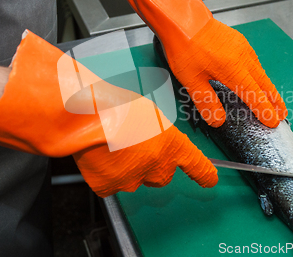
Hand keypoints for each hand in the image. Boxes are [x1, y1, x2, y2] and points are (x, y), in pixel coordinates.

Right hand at [0, 31, 216, 196]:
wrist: (83, 116)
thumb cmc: (115, 105)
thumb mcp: (150, 113)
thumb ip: (159, 134)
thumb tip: (156, 142)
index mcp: (172, 146)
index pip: (198, 167)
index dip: (204, 175)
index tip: (209, 180)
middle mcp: (157, 167)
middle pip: (163, 175)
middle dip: (154, 163)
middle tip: (136, 146)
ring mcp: (132, 180)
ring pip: (136, 179)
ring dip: (129, 167)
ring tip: (113, 145)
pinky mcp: (109, 187)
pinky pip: (112, 184)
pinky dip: (108, 173)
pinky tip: (101, 156)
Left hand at [126, 0, 286, 127]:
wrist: (183, 19)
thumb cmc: (185, 46)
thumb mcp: (191, 80)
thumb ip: (206, 102)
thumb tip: (218, 120)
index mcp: (233, 70)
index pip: (255, 96)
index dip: (265, 111)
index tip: (273, 122)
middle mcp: (243, 58)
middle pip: (265, 84)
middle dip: (275, 101)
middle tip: (282, 115)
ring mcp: (243, 48)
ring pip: (261, 72)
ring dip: (269, 88)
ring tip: (273, 100)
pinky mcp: (240, 41)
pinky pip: (255, 62)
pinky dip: (260, 75)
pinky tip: (257, 79)